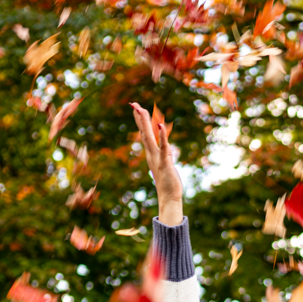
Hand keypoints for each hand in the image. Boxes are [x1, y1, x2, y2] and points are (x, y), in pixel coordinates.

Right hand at [130, 102, 183, 224]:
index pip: (144, 134)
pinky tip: (160, 125)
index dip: (140, 121)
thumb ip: (165, 155)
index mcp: (151, 154)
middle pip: (144, 132)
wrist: (169, 198)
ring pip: (149, 137)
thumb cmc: (168, 184)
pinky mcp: (165, 163)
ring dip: (145, 123)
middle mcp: (151, 154)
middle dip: (139, 117)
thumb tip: (166, 148)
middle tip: (133, 103)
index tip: (136, 108)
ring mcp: (157, 158)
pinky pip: (163, 147)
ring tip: (140, 109)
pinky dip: (162, 136)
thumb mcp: (166, 164)